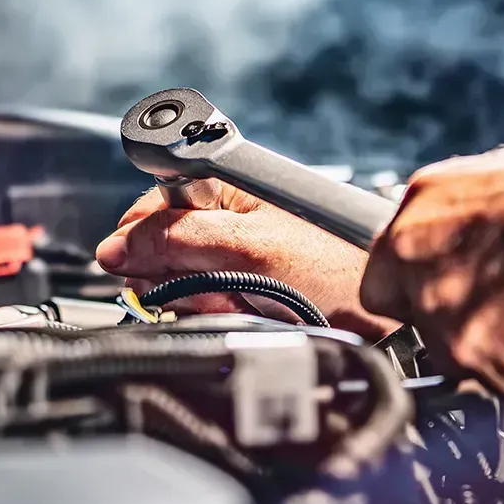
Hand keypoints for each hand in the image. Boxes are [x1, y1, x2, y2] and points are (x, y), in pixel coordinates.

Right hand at [95, 182, 397, 339]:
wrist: (385, 317)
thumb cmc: (338, 271)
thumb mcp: (248, 250)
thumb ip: (178, 241)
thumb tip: (118, 247)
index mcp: (227, 186)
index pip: (154, 204)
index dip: (143, 240)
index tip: (141, 268)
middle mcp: (228, 212)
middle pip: (163, 247)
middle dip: (179, 278)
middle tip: (213, 291)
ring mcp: (237, 250)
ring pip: (182, 281)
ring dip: (202, 301)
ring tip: (241, 303)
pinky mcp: (247, 285)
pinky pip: (207, 302)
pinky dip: (220, 313)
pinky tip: (247, 315)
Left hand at [360, 141, 503, 411]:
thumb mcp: (502, 190)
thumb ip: (466, 234)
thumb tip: (473, 261)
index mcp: (418, 216)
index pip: (384, 290)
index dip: (427, 307)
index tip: (458, 310)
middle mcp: (418, 265)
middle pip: (429, 337)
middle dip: (479, 338)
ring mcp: (446, 314)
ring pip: (473, 372)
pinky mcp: (484, 355)